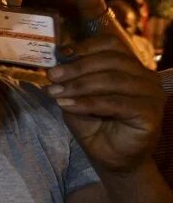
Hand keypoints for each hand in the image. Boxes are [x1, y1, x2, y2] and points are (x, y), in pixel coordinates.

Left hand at [48, 34, 164, 173]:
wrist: (111, 158)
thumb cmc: (95, 124)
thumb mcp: (77, 96)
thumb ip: (71, 78)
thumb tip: (55, 61)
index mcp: (130, 66)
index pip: (111, 44)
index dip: (85, 46)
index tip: (60, 54)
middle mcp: (146, 76)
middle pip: (110, 60)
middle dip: (76, 67)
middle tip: (52, 76)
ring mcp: (151, 94)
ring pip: (112, 80)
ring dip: (78, 85)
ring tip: (55, 93)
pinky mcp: (150, 113)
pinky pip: (114, 103)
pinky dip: (87, 103)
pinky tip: (67, 106)